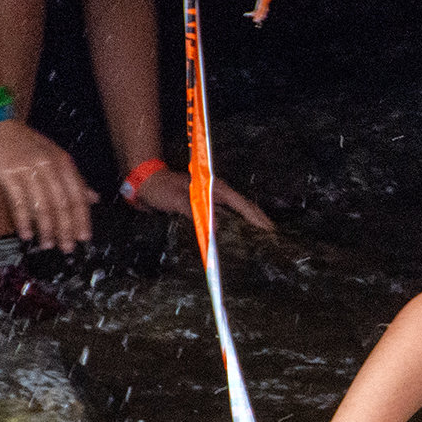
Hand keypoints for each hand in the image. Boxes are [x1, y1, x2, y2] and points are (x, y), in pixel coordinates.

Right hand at [0, 120, 99, 251]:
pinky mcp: (9, 174)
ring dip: (46, 229)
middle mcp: (49, 166)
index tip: (84, 237)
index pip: (78, 196)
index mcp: (63, 162)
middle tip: (67, 248)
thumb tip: (93, 198)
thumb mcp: (53, 156)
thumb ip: (74, 178)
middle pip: (62, 204)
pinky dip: (24, 221)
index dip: (82, 219)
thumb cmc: (24, 143)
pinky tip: (26, 234)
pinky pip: (19, 203)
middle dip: (66, 229)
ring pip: (43, 205)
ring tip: (48, 245)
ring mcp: (29, 170)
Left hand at [136, 168, 274, 231]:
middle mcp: (218, 193)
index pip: (242, 204)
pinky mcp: (206, 206)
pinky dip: (236, 225)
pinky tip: (239, 236)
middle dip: (259, 221)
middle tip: (273, 238)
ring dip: (249, 224)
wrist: (148, 182)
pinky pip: (226, 216)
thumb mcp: (176, 200)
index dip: (257, 218)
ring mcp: (213, 199)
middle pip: (245, 208)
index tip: (270, 230)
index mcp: (215, 189)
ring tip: (262, 239)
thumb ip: (195, 213)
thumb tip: (215, 229)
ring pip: (238, 212)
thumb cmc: (162, 189)